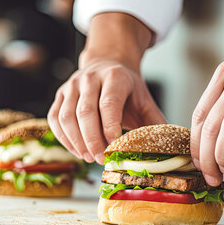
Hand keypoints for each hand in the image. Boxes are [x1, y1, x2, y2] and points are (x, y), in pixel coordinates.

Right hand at [48, 59, 164, 163]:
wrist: (107, 65)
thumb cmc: (128, 89)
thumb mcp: (145, 101)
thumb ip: (156, 123)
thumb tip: (168, 148)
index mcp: (115, 77)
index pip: (109, 103)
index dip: (110, 127)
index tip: (114, 147)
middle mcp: (90, 78)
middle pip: (85, 112)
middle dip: (92, 140)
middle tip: (100, 159)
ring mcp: (71, 86)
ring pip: (66, 117)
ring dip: (77, 141)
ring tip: (89, 157)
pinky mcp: (60, 95)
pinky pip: (55, 119)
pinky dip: (64, 138)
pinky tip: (77, 150)